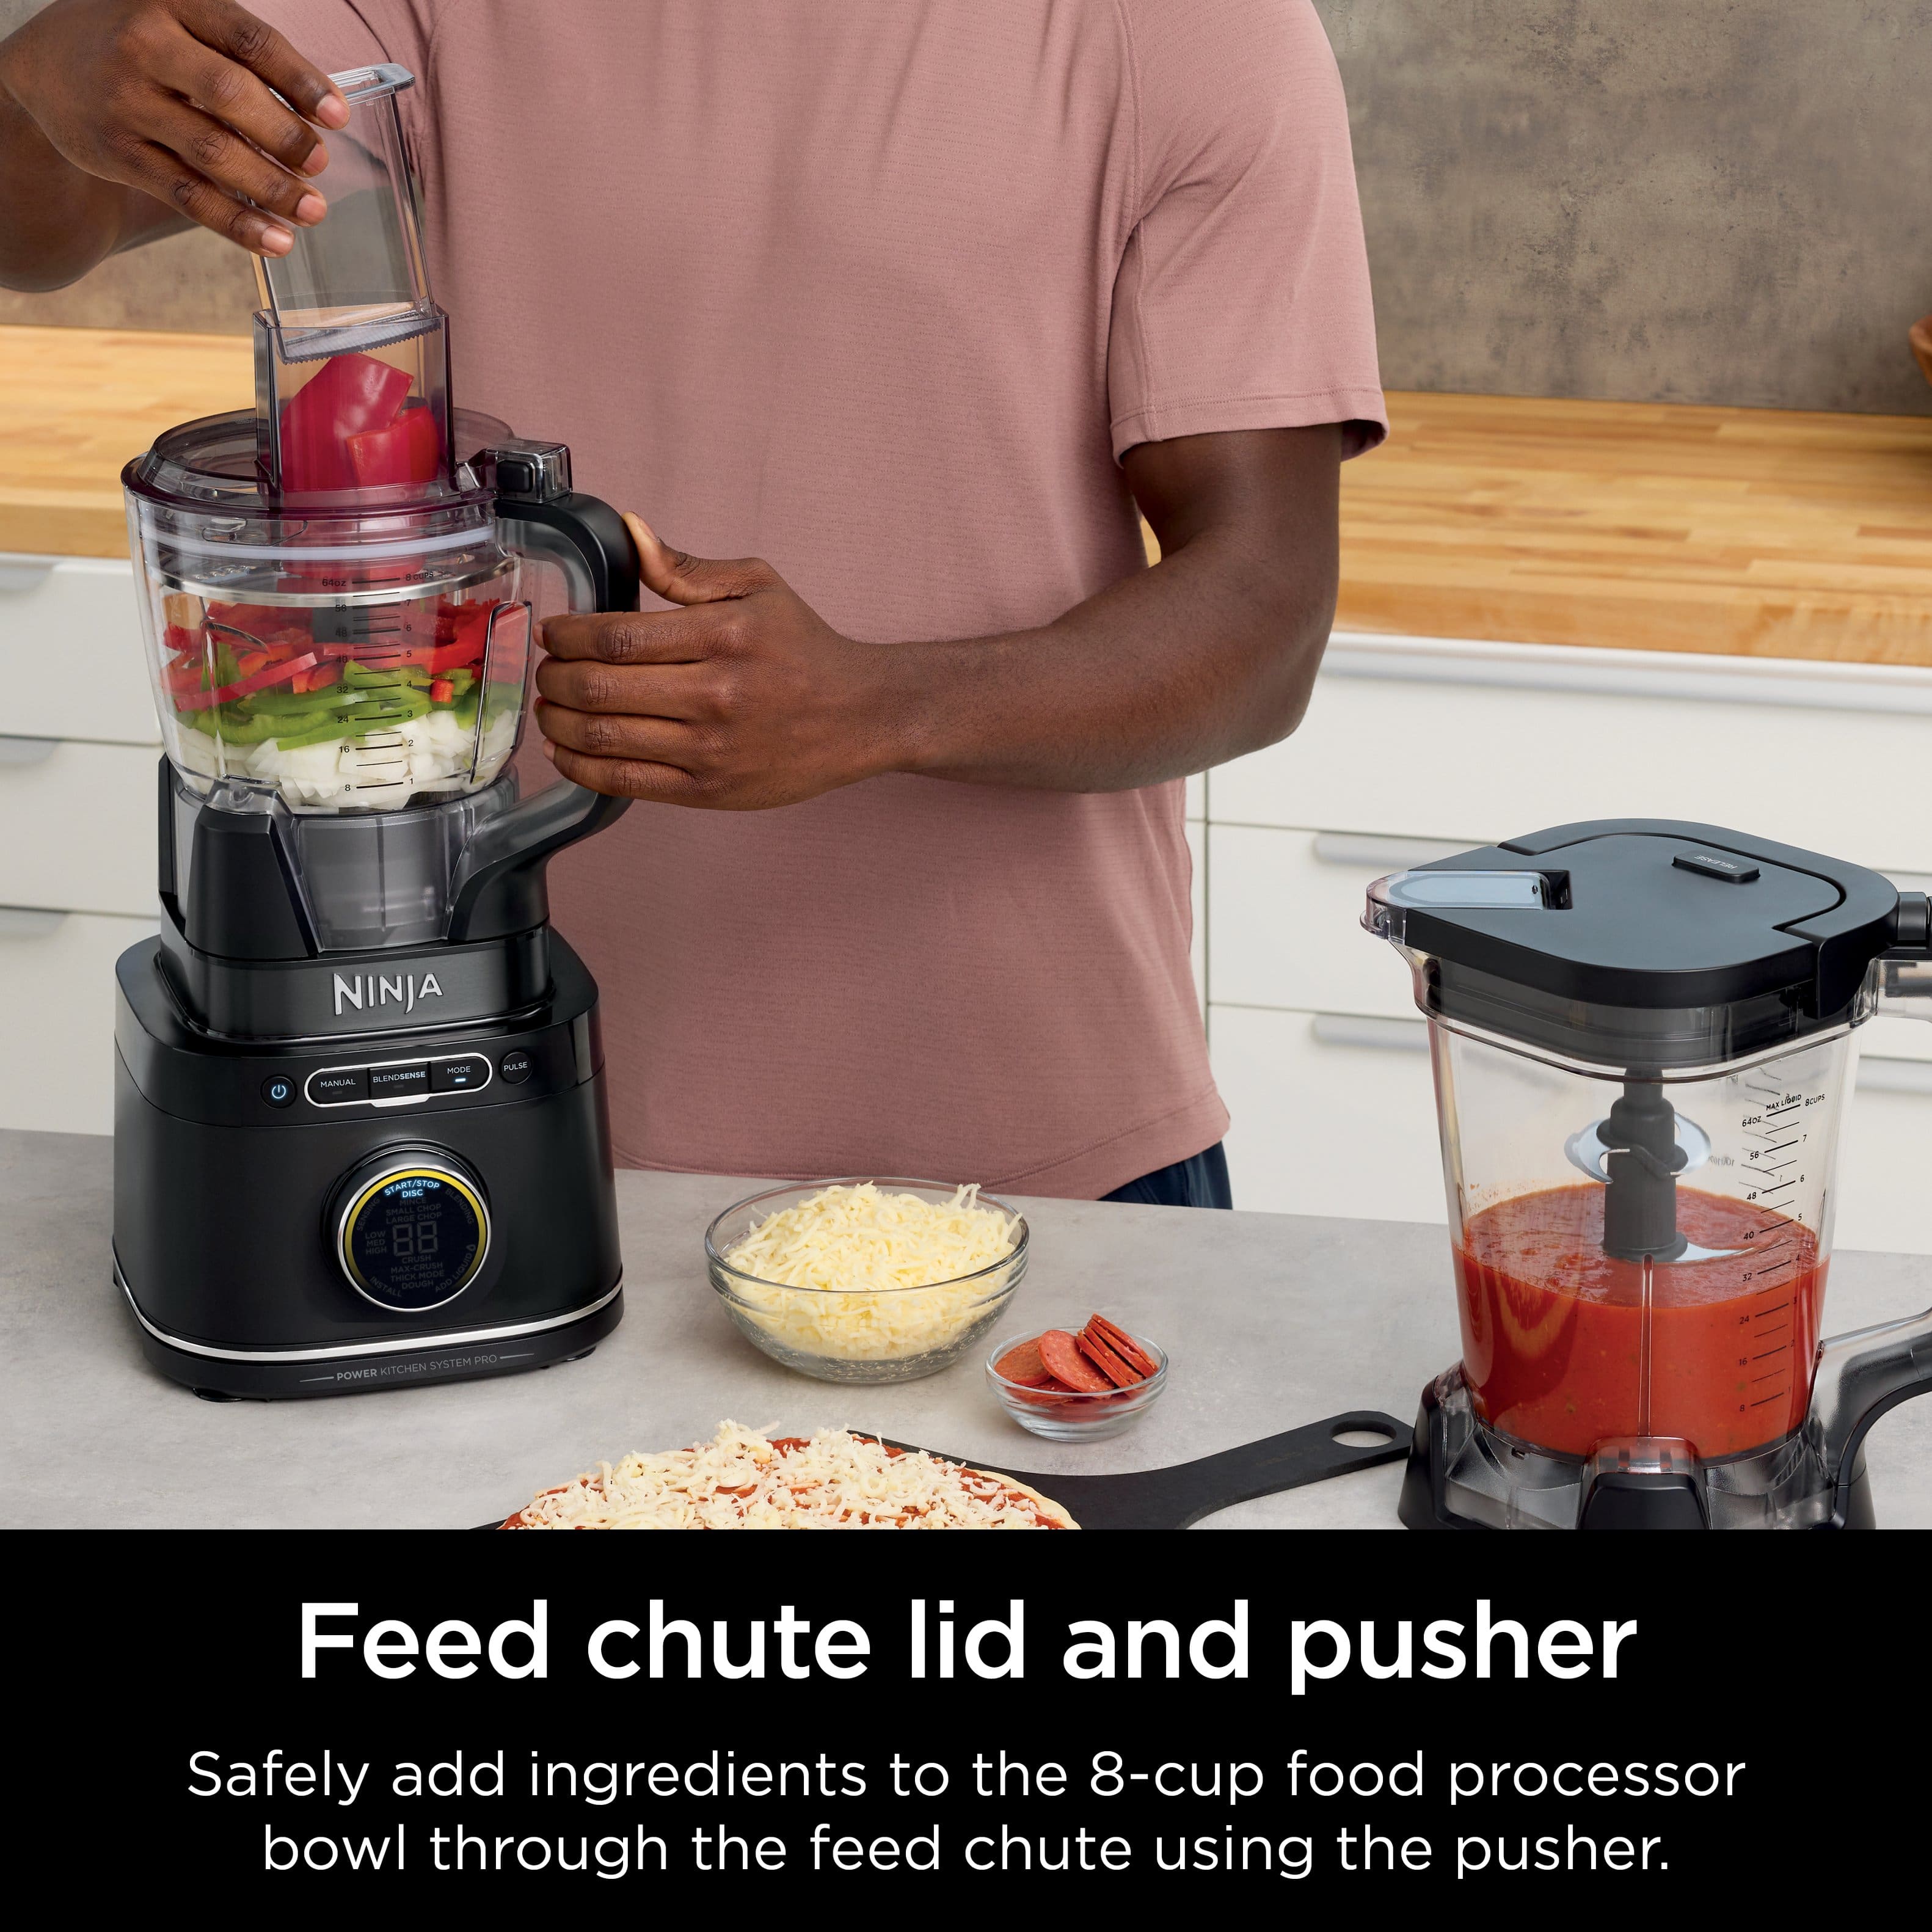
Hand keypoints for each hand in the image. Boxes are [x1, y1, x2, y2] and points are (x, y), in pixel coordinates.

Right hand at [0, 0, 346, 257]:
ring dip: (271, 188)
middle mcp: (144, 46)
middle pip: (228, 94)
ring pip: (212, 152)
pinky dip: (237, 222)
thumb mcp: (177, 19)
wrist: (43, 65)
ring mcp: (127, 101)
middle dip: (284, 135)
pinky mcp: (118, 153)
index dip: (299, 80)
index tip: (337, 115)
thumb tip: (316, 112)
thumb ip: (235, 52)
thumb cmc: (136, 42)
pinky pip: (188, 195)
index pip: (248, 40)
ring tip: (311, 210)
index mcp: (173, 3)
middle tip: (319, 164)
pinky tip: (274, 240)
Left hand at [535, 516, 908, 808]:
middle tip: (547, 670)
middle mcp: (715, 694)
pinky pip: (625, 782)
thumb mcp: (758, 587)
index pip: (616, 637)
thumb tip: (631, 532)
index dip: (567, 636)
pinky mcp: (709, 790)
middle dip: (556, 678)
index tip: (552, 634)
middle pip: (600, 688)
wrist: (861, 716)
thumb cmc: (806, 648)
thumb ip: (687, 569)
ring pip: (604, 738)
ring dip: (558, 722)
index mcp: (723, 635)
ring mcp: (711, 748)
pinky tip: (567, 750)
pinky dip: (581, 767)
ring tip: (551, 707)